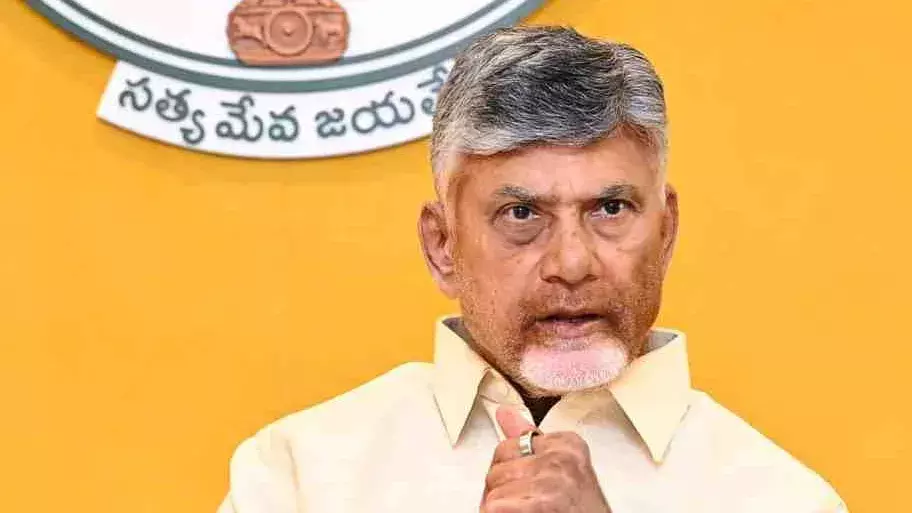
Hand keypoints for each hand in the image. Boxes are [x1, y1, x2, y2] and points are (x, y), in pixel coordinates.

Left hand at [480, 406, 611, 512]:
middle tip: (528, 503)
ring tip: (529, 511)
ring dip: (503, 507)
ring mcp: (550, 482)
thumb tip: (504, 411)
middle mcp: (561, 459)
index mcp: (567, 444)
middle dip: (504, 490)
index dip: (512, 472)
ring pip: (493, 491)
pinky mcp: (539, 506)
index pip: (507, 446)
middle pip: (497, 468)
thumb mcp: (562, 468)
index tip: (531, 485)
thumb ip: (530, 440)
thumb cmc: (579, 508)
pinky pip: (494, 507)